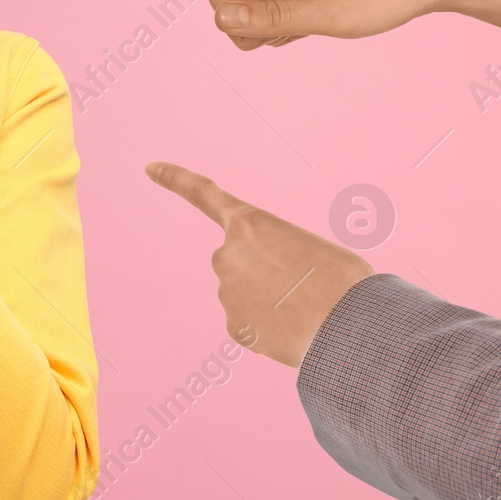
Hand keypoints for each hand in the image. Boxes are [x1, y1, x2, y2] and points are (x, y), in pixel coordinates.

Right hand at [125, 0, 461, 48]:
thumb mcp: (330, 16)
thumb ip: (271, 19)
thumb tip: (218, 20)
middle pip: (223, 1)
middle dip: (242, 22)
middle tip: (296, 23)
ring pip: (238, 16)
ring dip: (258, 32)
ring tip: (305, 28)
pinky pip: (261, 21)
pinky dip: (273, 33)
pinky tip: (305, 30)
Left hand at [145, 162, 372, 366]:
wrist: (351, 325)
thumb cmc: (345, 280)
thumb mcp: (310, 248)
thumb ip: (276, 256)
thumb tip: (268, 291)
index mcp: (249, 223)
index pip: (203, 195)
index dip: (176, 179)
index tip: (149, 167)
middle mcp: (226, 254)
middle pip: (240, 262)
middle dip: (264, 275)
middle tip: (303, 288)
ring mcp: (226, 291)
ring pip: (247, 296)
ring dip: (272, 304)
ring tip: (306, 311)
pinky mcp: (233, 326)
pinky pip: (251, 325)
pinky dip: (271, 330)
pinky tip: (294, 331)